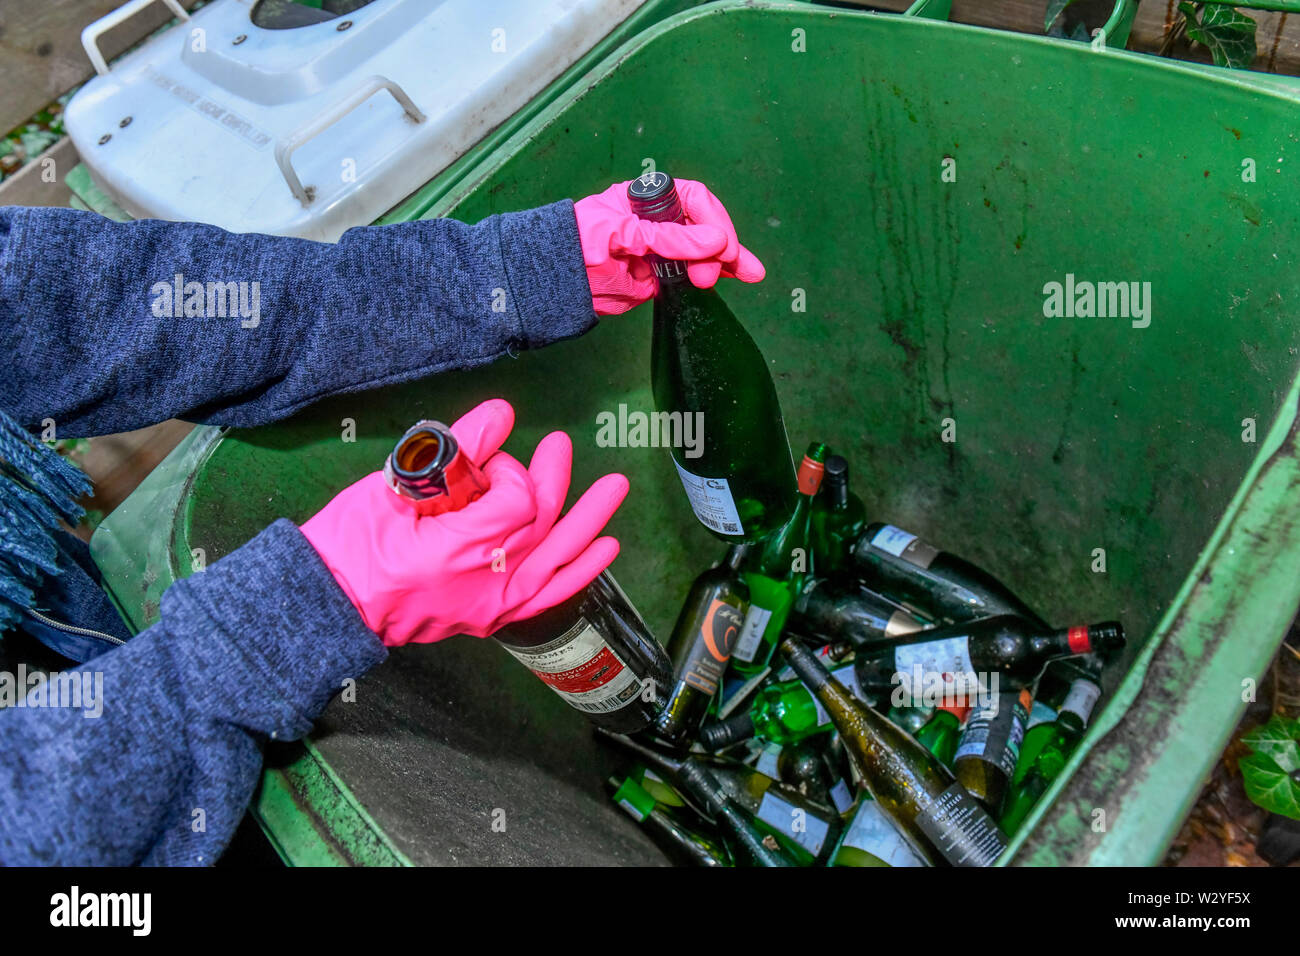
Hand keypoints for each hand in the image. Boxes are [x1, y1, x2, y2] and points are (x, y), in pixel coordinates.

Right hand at [300, 399, 627, 645]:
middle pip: (541, 523)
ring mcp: (491, 605)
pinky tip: (606, 547)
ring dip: (589, 519)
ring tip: (616, 488)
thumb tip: (500, 412)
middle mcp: (484, 583)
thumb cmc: (351, 544)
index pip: (516, 501)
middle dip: (553, 480)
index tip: (480, 464)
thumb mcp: (394, 486)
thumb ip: (454, 448)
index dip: (508, 472)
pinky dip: (580, 571)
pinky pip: (548, 594)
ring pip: (557, 556)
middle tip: (558, 446)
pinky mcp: (492, 617)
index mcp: (456, 550)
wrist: (331, 604)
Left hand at [574, 178, 765, 315]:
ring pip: (705, 251)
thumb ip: (668, 238)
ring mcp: (661, 250)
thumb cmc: (578, 242)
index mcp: (648, 200)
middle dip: (723, 245)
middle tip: (724, 268)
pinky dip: (714, 275)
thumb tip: (715, 241)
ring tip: (748, 275)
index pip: (694, 200)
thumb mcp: (624, 233)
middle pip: (705, 226)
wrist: (556, 282)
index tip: (722, 246)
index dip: (713, 221)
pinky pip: (692, 273)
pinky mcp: (659, 277)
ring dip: (727, 262)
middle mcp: (659, 222)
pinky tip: (735, 277)